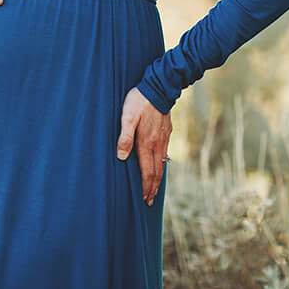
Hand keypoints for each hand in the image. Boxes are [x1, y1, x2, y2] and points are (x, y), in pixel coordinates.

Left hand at [117, 87, 171, 205]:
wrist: (159, 86)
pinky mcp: (167, 132)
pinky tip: (160, 167)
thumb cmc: (139, 101)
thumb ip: (124, 137)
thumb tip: (121, 157)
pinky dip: (162, 166)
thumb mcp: (126, 117)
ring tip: (155, 190)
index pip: (148, 171)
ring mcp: (163, 139)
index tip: (145, 199)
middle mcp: (157, 144)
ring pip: (162, 164)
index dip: (146, 187)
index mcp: (146, 143)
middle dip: (153, 188)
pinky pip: (165, 154)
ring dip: (158, 179)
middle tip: (150, 201)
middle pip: (157, 172)